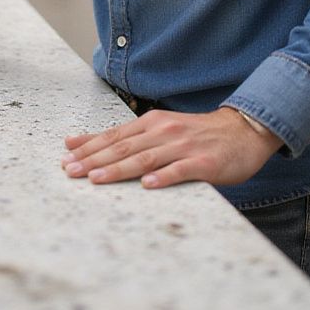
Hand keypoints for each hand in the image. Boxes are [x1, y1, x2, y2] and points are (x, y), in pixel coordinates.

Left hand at [61, 106, 281, 188]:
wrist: (242, 131)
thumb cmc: (196, 135)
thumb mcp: (162, 129)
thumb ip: (131, 138)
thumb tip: (91, 145)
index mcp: (152, 123)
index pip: (115, 135)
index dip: (90, 146)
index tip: (66, 157)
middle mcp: (164, 131)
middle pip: (124, 147)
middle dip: (94, 160)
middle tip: (70, 171)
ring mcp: (183, 146)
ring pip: (145, 158)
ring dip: (119, 168)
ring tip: (97, 178)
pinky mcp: (204, 163)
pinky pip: (180, 170)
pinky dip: (163, 177)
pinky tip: (148, 185)